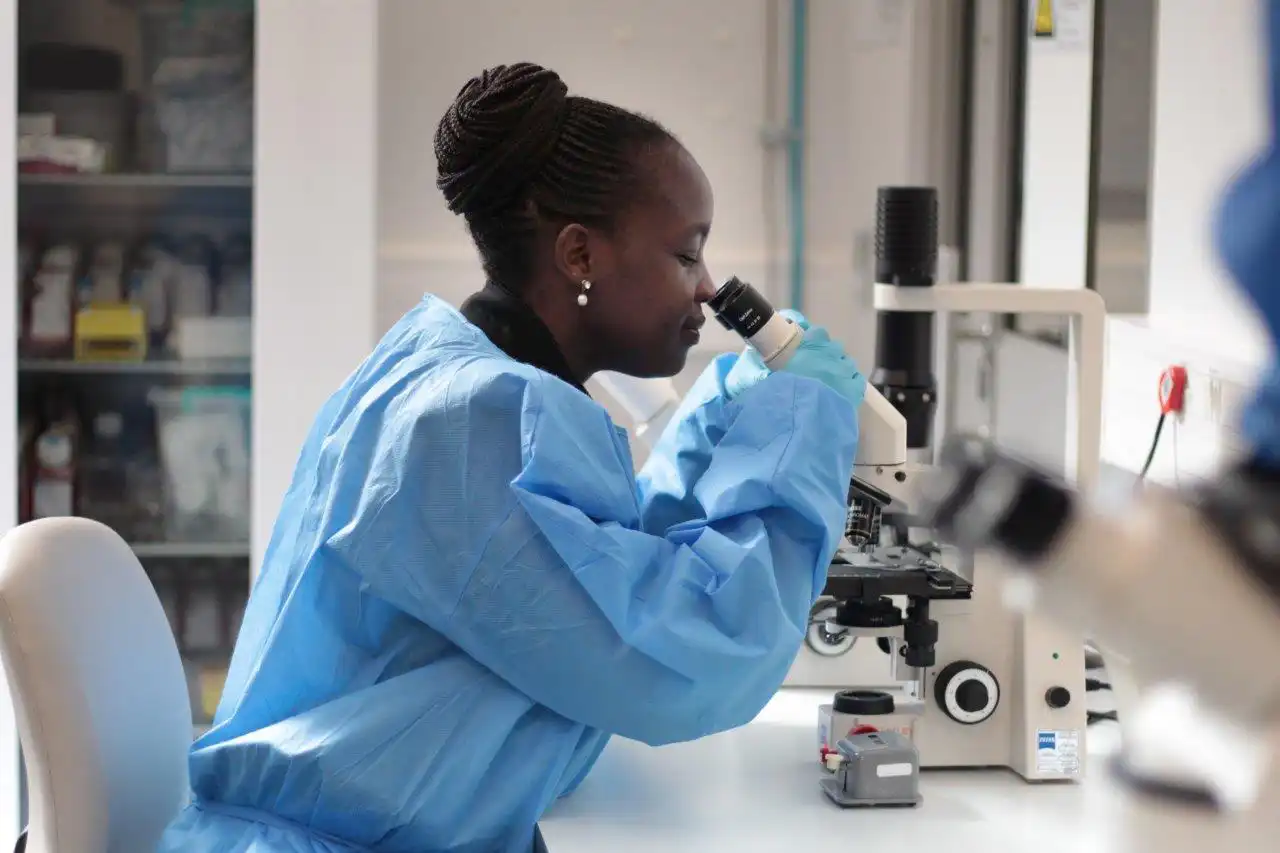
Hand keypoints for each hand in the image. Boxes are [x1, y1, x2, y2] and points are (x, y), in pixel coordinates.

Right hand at [724, 310, 866, 408]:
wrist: (801, 418)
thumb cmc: (781, 393)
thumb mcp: (763, 376)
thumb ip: (759, 365)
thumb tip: (749, 360)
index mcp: (812, 343)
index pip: (816, 332)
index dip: (810, 339)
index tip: (803, 347)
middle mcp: (831, 352)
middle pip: (832, 347)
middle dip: (825, 355)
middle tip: (812, 369)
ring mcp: (845, 369)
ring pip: (845, 363)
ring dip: (837, 369)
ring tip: (826, 384)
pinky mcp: (855, 388)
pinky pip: (856, 380)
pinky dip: (849, 383)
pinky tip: (839, 392)